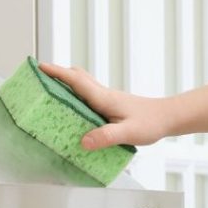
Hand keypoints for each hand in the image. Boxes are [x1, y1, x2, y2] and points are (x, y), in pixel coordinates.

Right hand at [38, 62, 172, 147]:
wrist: (169, 118)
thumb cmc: (151, 123)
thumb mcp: (128, 133)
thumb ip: (106, 137)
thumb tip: (83, 142)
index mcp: (104, 98)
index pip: (76, 80)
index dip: (57, 73)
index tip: (39, 66)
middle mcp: (104, 95)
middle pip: (77, 78)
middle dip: (57, 75)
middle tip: (38, 76)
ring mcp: (108, 99)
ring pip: (83, 86)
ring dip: (66, 85)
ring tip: (49, 93)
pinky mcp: (111, 106)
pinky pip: (89, 96)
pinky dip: (77, 96)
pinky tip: (74, 110)